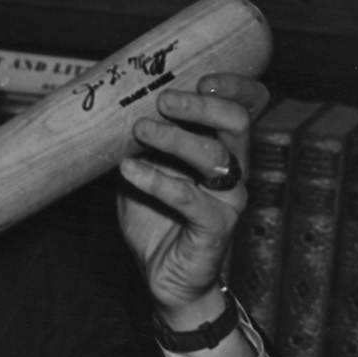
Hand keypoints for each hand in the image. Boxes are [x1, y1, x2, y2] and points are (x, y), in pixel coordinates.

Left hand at [116, 72, 268, 344]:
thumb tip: (111, 112)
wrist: (166, 279)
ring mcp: (228, 199)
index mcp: (222, 151)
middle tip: (163, 100)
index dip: (235, 87)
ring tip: (140, 130)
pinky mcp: (215, 227)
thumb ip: (138, 147)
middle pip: (236, 123)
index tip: (204, 77)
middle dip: (201, 106)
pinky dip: (155, 180)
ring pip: (214, 155)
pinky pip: (188, 197)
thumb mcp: (141, 176)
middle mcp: (234, 171)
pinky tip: (128, 171)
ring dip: (175, 137)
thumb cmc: (157, 223)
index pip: (246, 109)